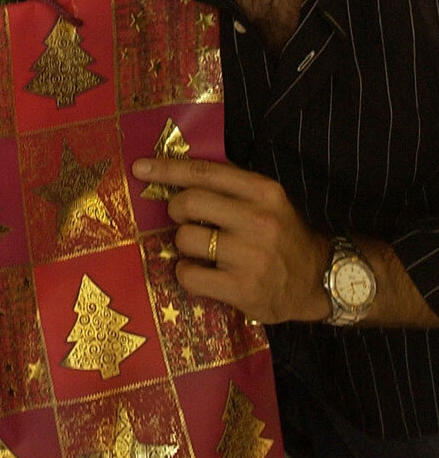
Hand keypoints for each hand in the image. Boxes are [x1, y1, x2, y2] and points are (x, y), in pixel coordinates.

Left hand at [131, 154, 329, 324]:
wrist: (318, 281)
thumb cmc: (283, 235)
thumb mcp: (267, 201)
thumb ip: (230, 187)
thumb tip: (176, 176)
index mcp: (264, 191)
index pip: (205, 172)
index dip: (167, 169)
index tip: (140, 168)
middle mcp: (259, 220)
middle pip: (188, 202)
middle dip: (176, 210)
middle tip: (185, 220)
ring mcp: (251, 256)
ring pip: (185, 239)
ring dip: (184, 245)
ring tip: (203, 251)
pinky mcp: (243, 289)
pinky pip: (188, 275)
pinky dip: (187, 273)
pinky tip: (203, 274)